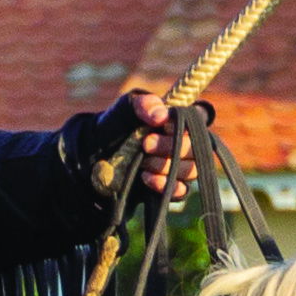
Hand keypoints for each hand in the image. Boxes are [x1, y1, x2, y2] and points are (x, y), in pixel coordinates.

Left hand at [100, 86, 200, 201]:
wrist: (98, 155)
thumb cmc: (117, 126)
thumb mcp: (125, 109)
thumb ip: (143, 104)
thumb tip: (161, 116)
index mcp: (179, 120)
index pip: (198, 121)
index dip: (183, 126)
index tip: (162, 125)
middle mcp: (184, 142)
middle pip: (195, 148)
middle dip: (170, 147)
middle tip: (146, 144)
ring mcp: (180, 166)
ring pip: (191, 170)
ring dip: (165, 166)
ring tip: (143, 162)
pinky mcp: (170, 187)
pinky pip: (181, 191)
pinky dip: (166, 185)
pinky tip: (146, 178)